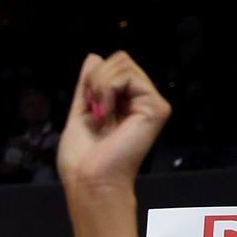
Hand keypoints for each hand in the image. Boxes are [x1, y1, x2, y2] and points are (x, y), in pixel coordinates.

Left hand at [55, 51, 169, 192]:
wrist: (89, 180)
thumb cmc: (82, 158)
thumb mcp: (79, 113)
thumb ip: (87, 86)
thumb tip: (94, 57)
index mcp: (124, 103)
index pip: (113, 66)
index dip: (92, 79)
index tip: (86, 106)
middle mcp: (141, 100)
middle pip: (120, 59)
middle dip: (95, 80)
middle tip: (93, 109)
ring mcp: (151, 103)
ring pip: (123, 63)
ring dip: (99, 86)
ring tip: (100, 113)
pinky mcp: (156, 107)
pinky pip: (128, 76)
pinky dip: (107, 90)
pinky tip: (106, 113)